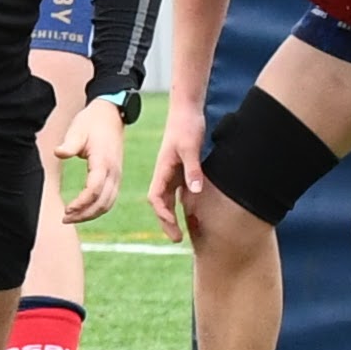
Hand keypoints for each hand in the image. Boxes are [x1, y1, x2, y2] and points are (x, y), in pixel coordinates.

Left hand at [53, 97, 126, 225]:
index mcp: (104, 162)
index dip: (81, 203)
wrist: (110, 114)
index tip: (66, 209)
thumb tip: (59, 152)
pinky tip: (84, 211)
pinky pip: (109, 198)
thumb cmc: (91, 122)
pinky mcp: (116, 176)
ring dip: (91, 214)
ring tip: (72, 217)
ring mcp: (117, 175)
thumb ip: (69, 144)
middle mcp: (114, 172)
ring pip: (108, 203)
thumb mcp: (78, 130)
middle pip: (103, 202)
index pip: (94, 190)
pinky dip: (98, 208)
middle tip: (65, 218)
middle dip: (85, 214)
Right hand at [146, 122, 204, 242]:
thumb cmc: (186, 126)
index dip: (163, 214)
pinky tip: (193, 214)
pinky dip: (184, 204)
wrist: (187, 110)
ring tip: (185, 232)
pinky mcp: (182, 168)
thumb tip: (194, 191)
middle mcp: (165, 173)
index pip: (156, 198)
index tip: (173, 225)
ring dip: (174, 215)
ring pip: (170, 199)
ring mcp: (173, 171)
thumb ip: (193, 169)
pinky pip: (180, 191)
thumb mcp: (190, 147)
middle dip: (167, 222)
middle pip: (162, 203)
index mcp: (162, 169)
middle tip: (177, 239)